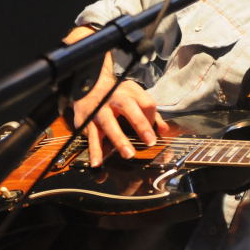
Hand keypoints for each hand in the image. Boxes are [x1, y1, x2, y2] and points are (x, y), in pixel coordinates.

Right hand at [63, 26, 165, 166]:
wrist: (87, 86)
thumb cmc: (116, 94)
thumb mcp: (133, 96)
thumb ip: (150, 113)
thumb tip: (164, 131)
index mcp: (129, 91)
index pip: (146, 102)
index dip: (152, 118)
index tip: (153, 132)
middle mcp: (113, 98)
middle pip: (129, 108)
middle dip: (141, 124)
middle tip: (150, 142)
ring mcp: (98, 109)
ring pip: (109, 124)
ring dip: (119, 140)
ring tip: (128, 154)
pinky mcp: (85, 120)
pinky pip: (91, 137)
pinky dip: (94, 151)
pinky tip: (97, 162)